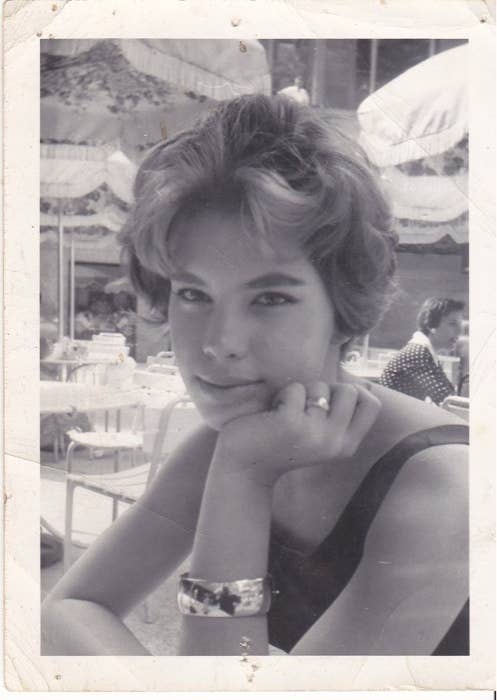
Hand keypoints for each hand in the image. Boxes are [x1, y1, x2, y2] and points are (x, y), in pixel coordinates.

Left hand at [212, 381, 381, 486]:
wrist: (244, 468)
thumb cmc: (280, 442)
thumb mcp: (319, 435)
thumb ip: (338, 415)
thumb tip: (359, 381)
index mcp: (347, 446)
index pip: (372, 404)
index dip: (354, 391)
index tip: (329, 399)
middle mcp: (336, 442)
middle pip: (350, 390)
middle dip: (326, 388)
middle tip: (304, 405)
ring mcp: (315, 434)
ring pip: (320, 387)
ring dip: (300, 392)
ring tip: (285, 412)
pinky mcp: (292, 424)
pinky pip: (295, 390)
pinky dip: (281, 396)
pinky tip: (271, 416)